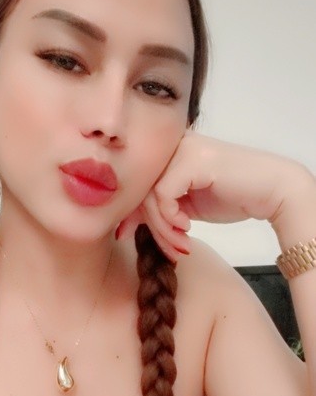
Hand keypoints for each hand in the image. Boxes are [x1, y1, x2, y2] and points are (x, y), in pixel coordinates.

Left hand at [116, 130, 300, 261]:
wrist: (271, 191)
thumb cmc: (233, 196)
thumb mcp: (186, 205)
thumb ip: (160, 208)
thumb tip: (124, 223)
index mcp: (167, 153)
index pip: (136, 184)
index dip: (129, 213)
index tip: (125, 236)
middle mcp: (171, 146)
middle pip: (140, 192)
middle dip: (151, 227)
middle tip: (168, 249)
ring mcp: (181, 150)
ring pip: (150, 197)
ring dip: (164, 229)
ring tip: (181, 245)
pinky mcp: (191, 160)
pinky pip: (162, 196)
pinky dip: (171, 218)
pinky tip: (188, 227)